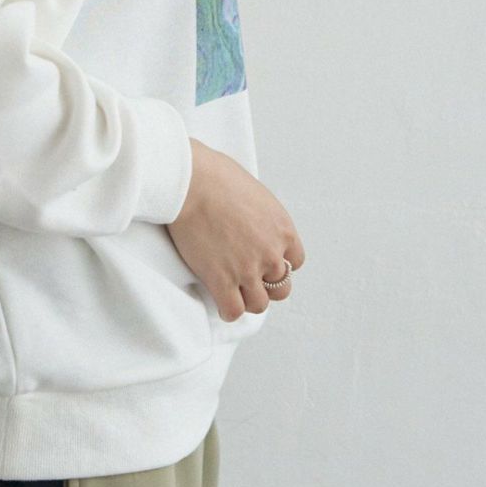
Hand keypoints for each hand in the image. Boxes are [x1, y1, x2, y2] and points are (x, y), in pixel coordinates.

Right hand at [165, 139, 304, 322]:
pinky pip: (233, 311)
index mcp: (283, 230)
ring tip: (232, 290)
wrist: (191, 182)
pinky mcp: (222, 281)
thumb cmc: (216, 175)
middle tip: (246, 277)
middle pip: (280, 288)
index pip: (294, 262)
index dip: (277, 263)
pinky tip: (219, 298)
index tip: (263, 261)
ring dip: (247, 299)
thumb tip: (252, 218)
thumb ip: (261, 215)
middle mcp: (271, 254)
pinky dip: (228, 310)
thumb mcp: (254, 192)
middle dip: (265, 284)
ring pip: (259, 304)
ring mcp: (248, 270)